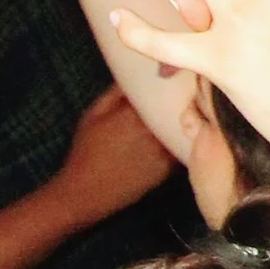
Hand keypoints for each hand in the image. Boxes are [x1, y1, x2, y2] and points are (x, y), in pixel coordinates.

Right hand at [50, 84, 173, 224]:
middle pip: (174, 109)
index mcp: (132, 114)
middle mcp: (151, 132)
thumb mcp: (93, 115)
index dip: (168, 84)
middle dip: (178, 100)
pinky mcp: (166, 168)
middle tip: (184, 91)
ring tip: (183, 112)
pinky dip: (177, 140)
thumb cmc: (85, 151)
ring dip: (180, 121)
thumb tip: (133, 78)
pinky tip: (174, 136)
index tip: (172, 77)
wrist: (86, 191)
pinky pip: (178, 147)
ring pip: (179, 129)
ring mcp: (161, 151)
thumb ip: (114, 94)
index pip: (161, 91)